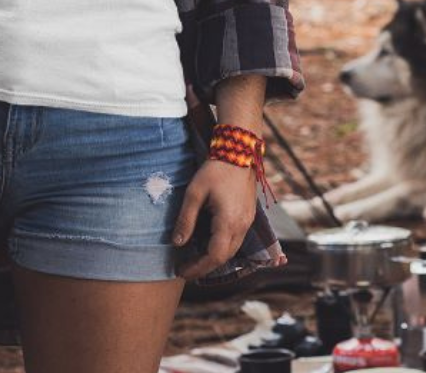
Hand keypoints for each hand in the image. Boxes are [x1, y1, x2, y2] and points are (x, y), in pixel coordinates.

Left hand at [171, 159, 256, 280]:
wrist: (238, 152)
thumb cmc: (214, 170)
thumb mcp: (195, 193)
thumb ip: (186, 219)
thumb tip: (177, 243)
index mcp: (228, 222)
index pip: (214, 257)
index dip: (198, 268)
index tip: (181, 271)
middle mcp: (242, 226)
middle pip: (224, 257)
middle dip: (204, 267)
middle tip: (185, 269)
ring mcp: (247, 222)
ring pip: (232, 250)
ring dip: (213, 258)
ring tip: (194, 258)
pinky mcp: (248, 216)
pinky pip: (236, 240)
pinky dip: (222, 247)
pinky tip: (208, 242)